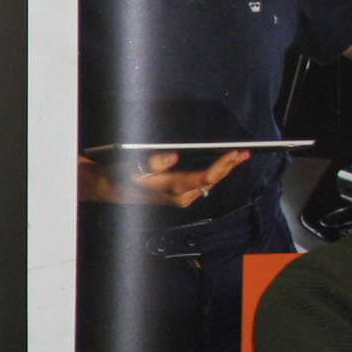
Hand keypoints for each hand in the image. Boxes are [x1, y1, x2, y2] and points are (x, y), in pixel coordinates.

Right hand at [78, 148, 249, 208]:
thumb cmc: (117, 175)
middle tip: (244, 153)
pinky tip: (221, 165)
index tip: (233, 153)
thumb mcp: (128, 166)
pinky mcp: (177, 196)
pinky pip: (201, 185)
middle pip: (211, 182)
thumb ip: (151, 162)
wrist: (106, 188)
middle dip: (229, 167)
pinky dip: (214, 174)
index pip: (203, 178)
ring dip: (224, 171)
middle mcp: (177, 197)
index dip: (221, 165)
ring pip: (208, 184)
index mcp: (169, 189)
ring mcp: (178, 198)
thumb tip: (172, 156)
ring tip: (238, 157)